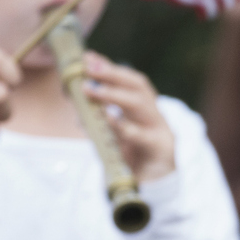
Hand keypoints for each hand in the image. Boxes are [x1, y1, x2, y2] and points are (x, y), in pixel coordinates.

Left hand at [83, 53, 175, 182]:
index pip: (129, 81)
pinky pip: (140, 136)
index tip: (88, 57)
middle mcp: (153, 113)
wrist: (159, 181)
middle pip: (137, 86)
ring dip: (114, 95)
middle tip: (88, 68)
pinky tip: (108, 118)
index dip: (110, 68)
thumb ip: (104, 123)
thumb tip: (79, 109)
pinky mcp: (157, 148)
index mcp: (145, 107)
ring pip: (139, 105)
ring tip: (92, 90)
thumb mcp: (119, 137)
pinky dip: (123, 126)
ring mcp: (157, 129)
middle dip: (112, 74)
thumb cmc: (137, 155)